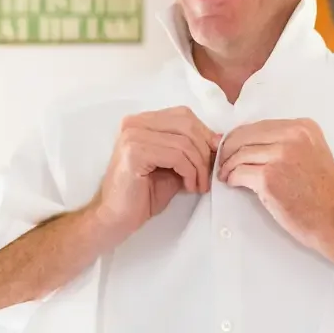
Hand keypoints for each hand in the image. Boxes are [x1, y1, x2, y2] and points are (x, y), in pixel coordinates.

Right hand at [91, 106, 219, 240]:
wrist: (115, 218)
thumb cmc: (143, 195)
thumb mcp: (173, 166)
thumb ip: (189, 149)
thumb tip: (217, 139)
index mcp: (141, 121)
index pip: (183, 115)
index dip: (204, 133)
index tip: (214, 155)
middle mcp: (134, 123)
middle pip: (186, 124)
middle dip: (204, 150)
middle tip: (208, 174)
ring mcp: (133, 135)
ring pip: (184, 142)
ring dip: (199, 166)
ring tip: (199, 185)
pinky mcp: (135, 152)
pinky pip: (177, 156)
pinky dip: (190, 172)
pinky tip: (189, 186)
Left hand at [217, 119, 333, 262]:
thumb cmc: (322, 192)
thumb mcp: (312, 152)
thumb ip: (285, 141)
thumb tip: (248, 139)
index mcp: (304, 127)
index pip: (260, 125)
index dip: (241, 136)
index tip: (232, 146)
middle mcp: (293, 136)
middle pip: (246, 135)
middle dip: (229, 148)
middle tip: (223, 160)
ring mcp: (281, 156)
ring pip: (240, 153)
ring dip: (228, 165)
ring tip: (226, 173)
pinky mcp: (269, 178)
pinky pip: (238, 172)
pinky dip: (231, 177)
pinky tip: (232, 182)